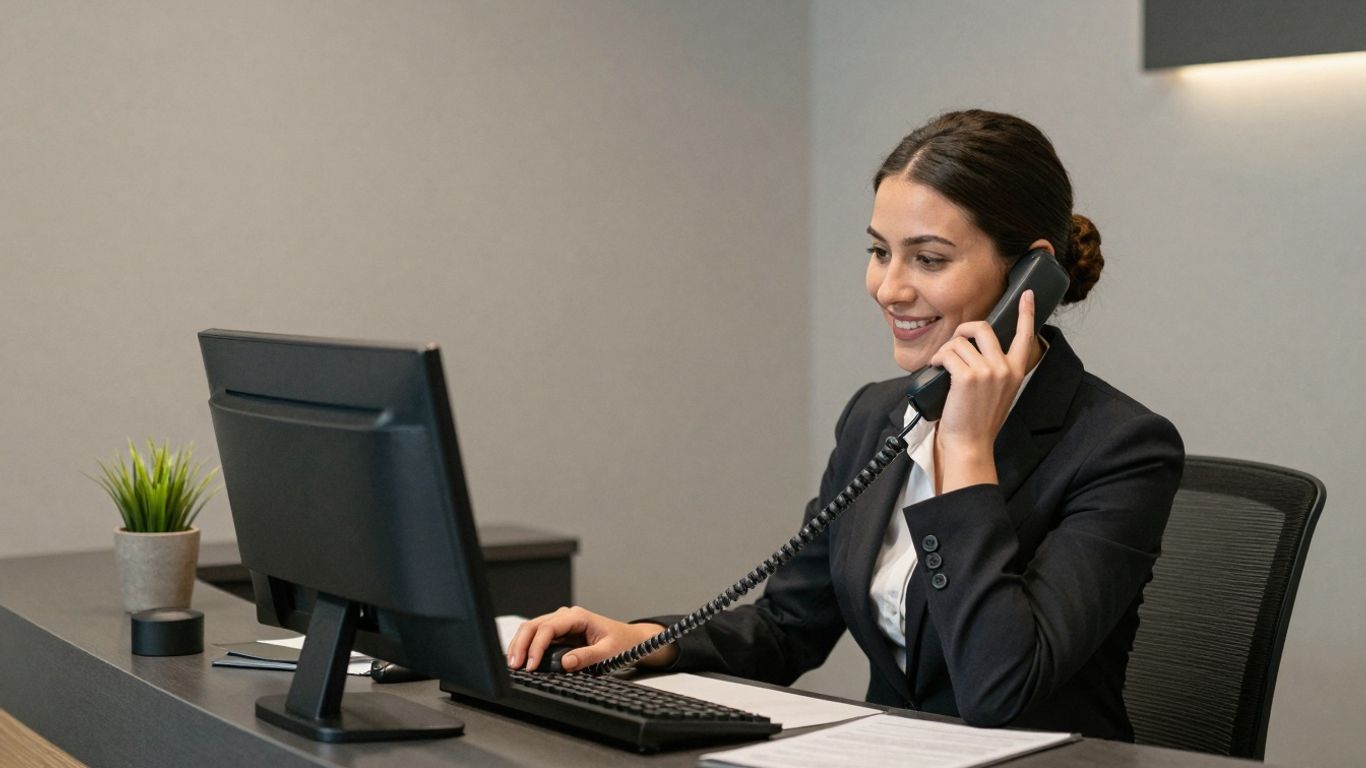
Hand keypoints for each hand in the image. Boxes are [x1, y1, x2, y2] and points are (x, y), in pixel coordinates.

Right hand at [505, 606, 677, 672]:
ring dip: (520, 645)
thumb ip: (587, 657)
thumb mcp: (609, 652)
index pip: (549, 628)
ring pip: (532, 629)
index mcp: (578, 617)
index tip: (531, 665)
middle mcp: (566, 617)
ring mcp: (561, 624)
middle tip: (514, 665)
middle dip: (521, 644)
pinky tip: (519, 657)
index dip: (537, 646)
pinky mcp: (559, 633)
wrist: (632, 640)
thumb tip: (565, 663)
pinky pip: (537, 636)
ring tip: (513, 664)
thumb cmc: (623, 643)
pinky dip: (526, 646)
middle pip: (534, 625)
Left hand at [928, 289, 1037, 491]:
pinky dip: (937, 358)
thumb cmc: (978, 421)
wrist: (969, 444)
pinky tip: (935, 368)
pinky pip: (947, 353)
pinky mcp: (968, 376)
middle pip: (982, 328)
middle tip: (952, 345)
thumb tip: (974, 349)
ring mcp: (988, 371)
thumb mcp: (997, 392)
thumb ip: (994, 370)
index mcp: (1017, 371)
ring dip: (945, 350)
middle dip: (962, 330)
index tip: (1028, 295)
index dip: (1027, 313)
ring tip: (941, 366)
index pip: (1026, 336)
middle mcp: (1006, 368)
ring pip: (960, 341)